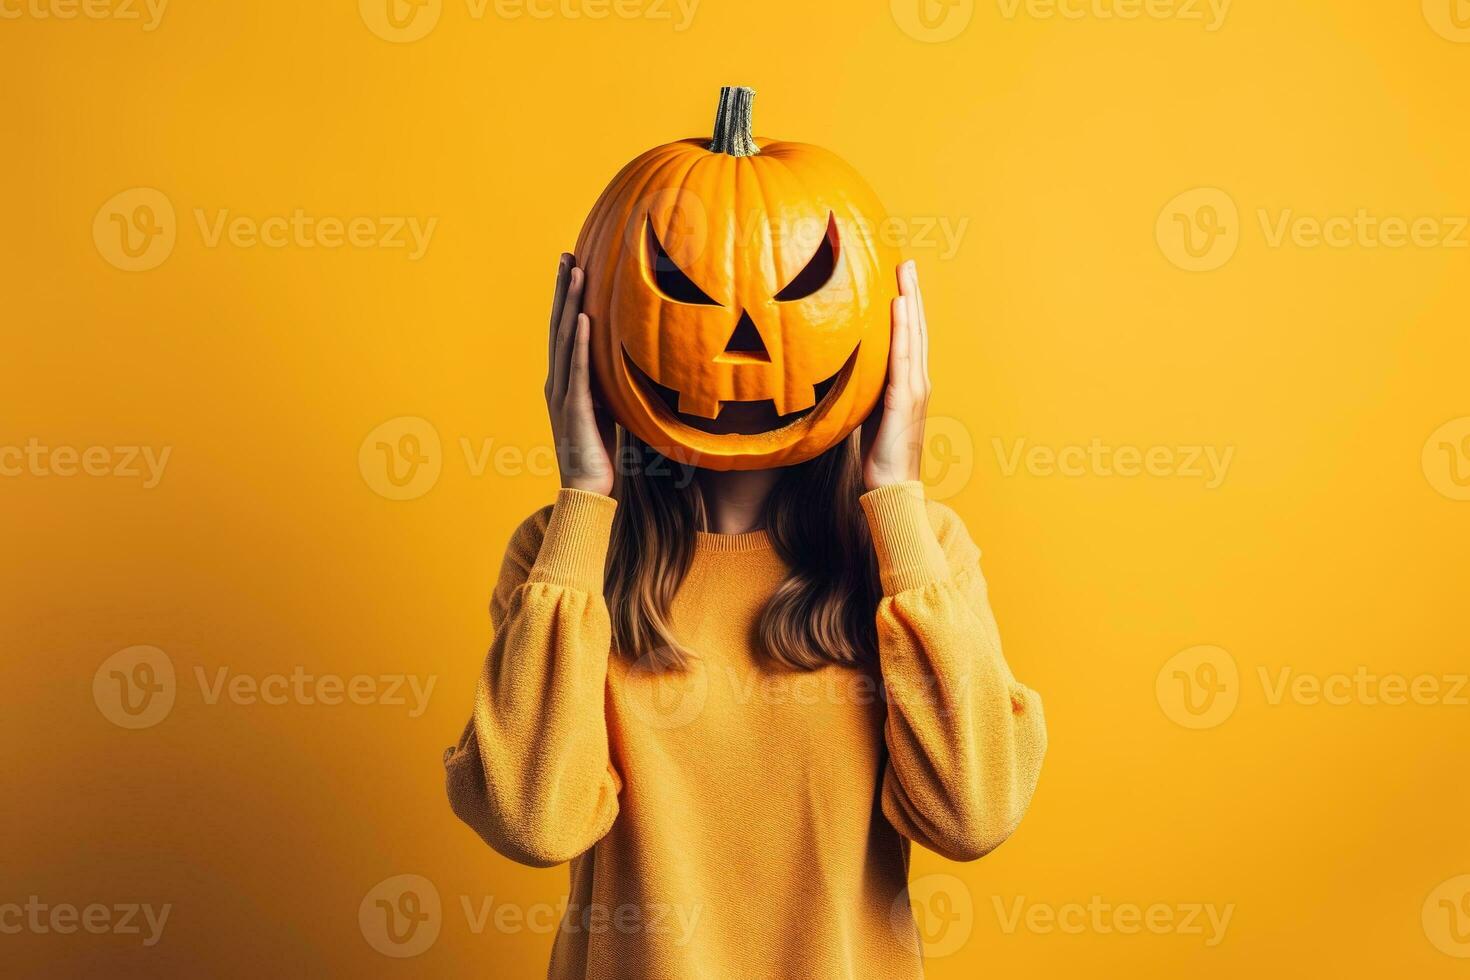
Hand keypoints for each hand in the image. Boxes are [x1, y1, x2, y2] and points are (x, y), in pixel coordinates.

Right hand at [545, 253, 614, 494]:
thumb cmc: (599, 452)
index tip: (572, 266)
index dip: (566, 299)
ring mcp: (563, 394)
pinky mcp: (575, 408)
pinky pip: (577, 370)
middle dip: (563, 290)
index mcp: (563, 382)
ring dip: (570, 304)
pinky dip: (578, 343)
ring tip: (575, 272)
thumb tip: (623, 363)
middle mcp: (557, 383)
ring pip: (564, 340)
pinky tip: (582, 319)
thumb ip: (606, 385)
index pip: (563, 332)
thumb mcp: (605, 409)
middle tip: (566, 255)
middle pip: (558, 327)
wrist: (587, 490)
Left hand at [861, 260, 929, 490]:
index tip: (900, 277)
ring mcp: (914, 389)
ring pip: (913, 336)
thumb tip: (841, 367)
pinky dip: (902, 330)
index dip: (907, 306)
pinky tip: (898, 307)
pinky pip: (903, 358)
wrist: (891, 485)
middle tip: (907, 261)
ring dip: (910, 301)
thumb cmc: (877, 453)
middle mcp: (917, 380)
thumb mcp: (867, 411)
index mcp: (909, 382)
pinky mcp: (904, 399)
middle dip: (912, 293)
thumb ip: (863, 387)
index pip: (908, 336)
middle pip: (915, 328)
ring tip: (905, 272)